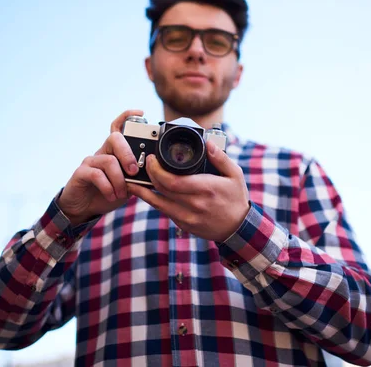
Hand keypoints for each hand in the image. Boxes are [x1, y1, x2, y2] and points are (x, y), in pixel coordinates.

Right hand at [57, 109, 142, 224]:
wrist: (83, 208)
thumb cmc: (108, 194)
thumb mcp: (127, 186)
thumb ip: (137, 178)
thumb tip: (153, 175)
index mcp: (114, 152)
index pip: (118, 128)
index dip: (127, 117)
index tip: (141, 113)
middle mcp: (102, 152)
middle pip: (115, 139)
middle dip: (128, 154)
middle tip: (134, 172)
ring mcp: (90, 161)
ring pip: (109, 161)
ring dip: (119, 180)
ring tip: (121, 193)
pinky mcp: (81, 172)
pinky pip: (96, 174)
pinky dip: (108, 187)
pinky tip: (112, 196)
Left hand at [127, 141, 250, 241]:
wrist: (237, 228)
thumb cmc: (235, 199)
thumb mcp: (235, 175)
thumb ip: (221, 158)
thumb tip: (208, 143)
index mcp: (205, 188)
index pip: (172, 181)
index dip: (156, 170)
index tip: (151, 158)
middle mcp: (194, 204)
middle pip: (162, 190)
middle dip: (149, 175)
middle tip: (145, 164)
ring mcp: (187, 216)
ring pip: (157, 203)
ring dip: (143, 192)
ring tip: (133, 181)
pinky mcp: (183, 224)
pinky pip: (163, 211)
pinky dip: (153, 201)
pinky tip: (146, 193)